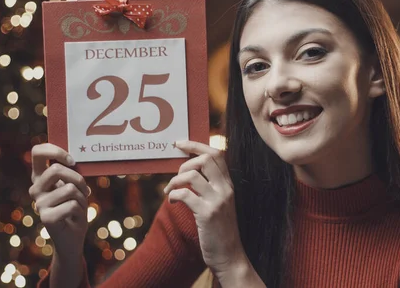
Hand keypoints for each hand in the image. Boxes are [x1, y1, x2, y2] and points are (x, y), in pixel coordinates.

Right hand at [29, 143, 89, 260]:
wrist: (72, 237)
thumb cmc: (75, 207)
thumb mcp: (74, 186)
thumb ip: (71, 173)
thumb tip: (74, 159)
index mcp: (41, 178)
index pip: (37, 153)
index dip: (55, 151)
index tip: (72, 161)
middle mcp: (36, 189)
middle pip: (56, 169)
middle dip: (78, 179)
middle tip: (84, 190)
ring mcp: (39, 204)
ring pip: (70, 188)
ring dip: (82, 198)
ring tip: (78, 206)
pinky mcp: (46, 218)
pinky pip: (72, 205)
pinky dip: (81, 210)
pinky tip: (75, 217)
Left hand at [164, 140, 253, 282]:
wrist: (229, 255)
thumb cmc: (220, 230)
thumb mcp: (221, 203)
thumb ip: (211, 187)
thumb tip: (188, 171)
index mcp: (229, 184)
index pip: (216, 154)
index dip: (196, 145)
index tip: (180, 144)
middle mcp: (226, 189)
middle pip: (206, 159)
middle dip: (185, 162)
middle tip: (176, 176)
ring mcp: (217, 201)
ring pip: (193, 174)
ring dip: (175, 180)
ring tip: (170, 190)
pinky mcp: (207, 214)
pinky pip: (185, 194)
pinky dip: (174, 195)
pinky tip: (173, 202)